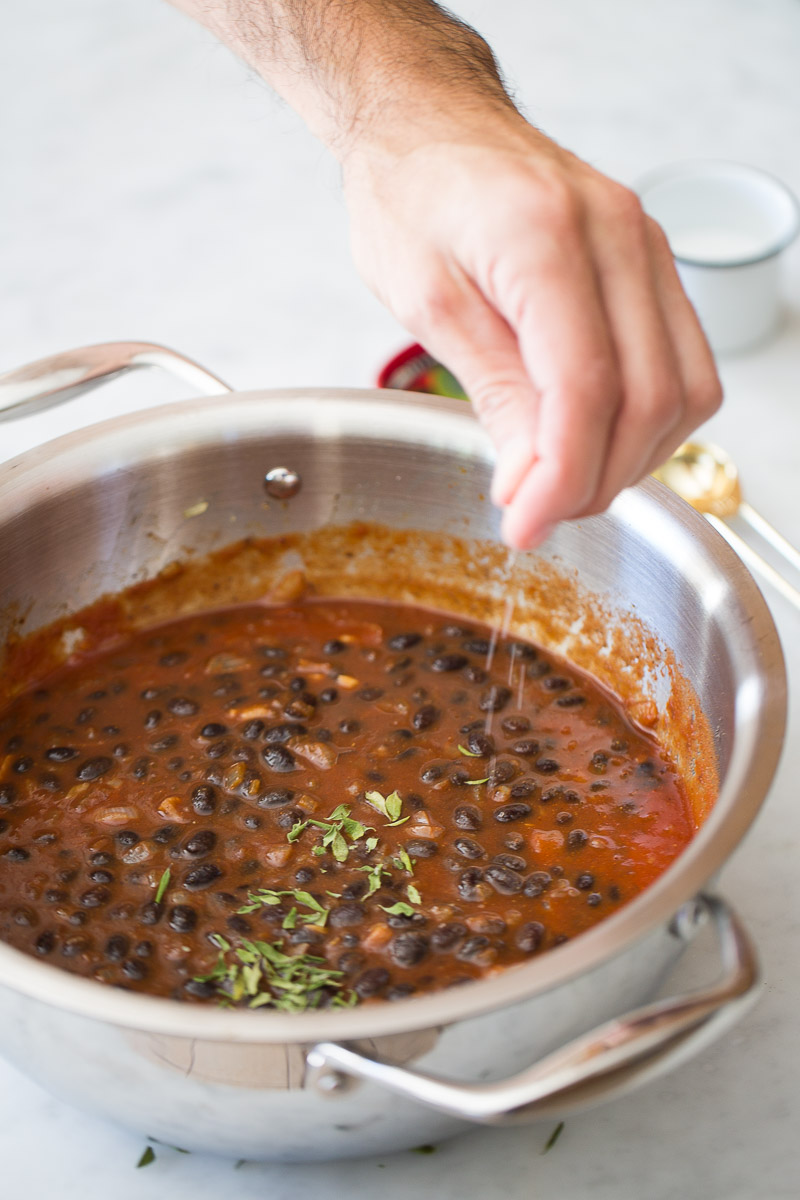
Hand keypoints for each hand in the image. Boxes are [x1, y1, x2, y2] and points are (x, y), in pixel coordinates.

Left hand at [343, 114, 721, 547]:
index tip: (524, 527)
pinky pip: (684, 363)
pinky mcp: (651, 264)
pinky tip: (596, 439)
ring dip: (632, 460)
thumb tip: (534, 478)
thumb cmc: (411, 194)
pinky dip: (650, 420)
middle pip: (648, 400)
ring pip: (685, 390)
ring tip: (563, 484)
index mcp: (547, 240)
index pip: (586, 390)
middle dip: (595, 481)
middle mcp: (618, 238)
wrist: (433, 122)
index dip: (561, 478)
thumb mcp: (426, 301)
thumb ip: (492, 390)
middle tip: (537, 516)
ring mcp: (647, 247)